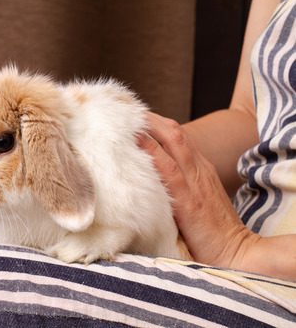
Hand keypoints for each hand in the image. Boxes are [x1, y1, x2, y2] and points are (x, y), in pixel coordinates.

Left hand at [138, 112, 258, 268]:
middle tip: (125, 112)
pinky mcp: (189, 199)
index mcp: (201, 168)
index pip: (177, 137)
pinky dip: (153, 153)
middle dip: (150, 119)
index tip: (134, 118)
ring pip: (173, 141)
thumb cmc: (212, 229)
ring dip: (149, 127)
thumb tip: (149, 180)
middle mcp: (199, 168)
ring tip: (127, 119)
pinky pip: (169, 169)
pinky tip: (138, 144)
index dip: (155, 124)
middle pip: (174, 132)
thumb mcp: (197, 199)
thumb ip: (179, 186)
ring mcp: (195, 181)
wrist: (237, 251)